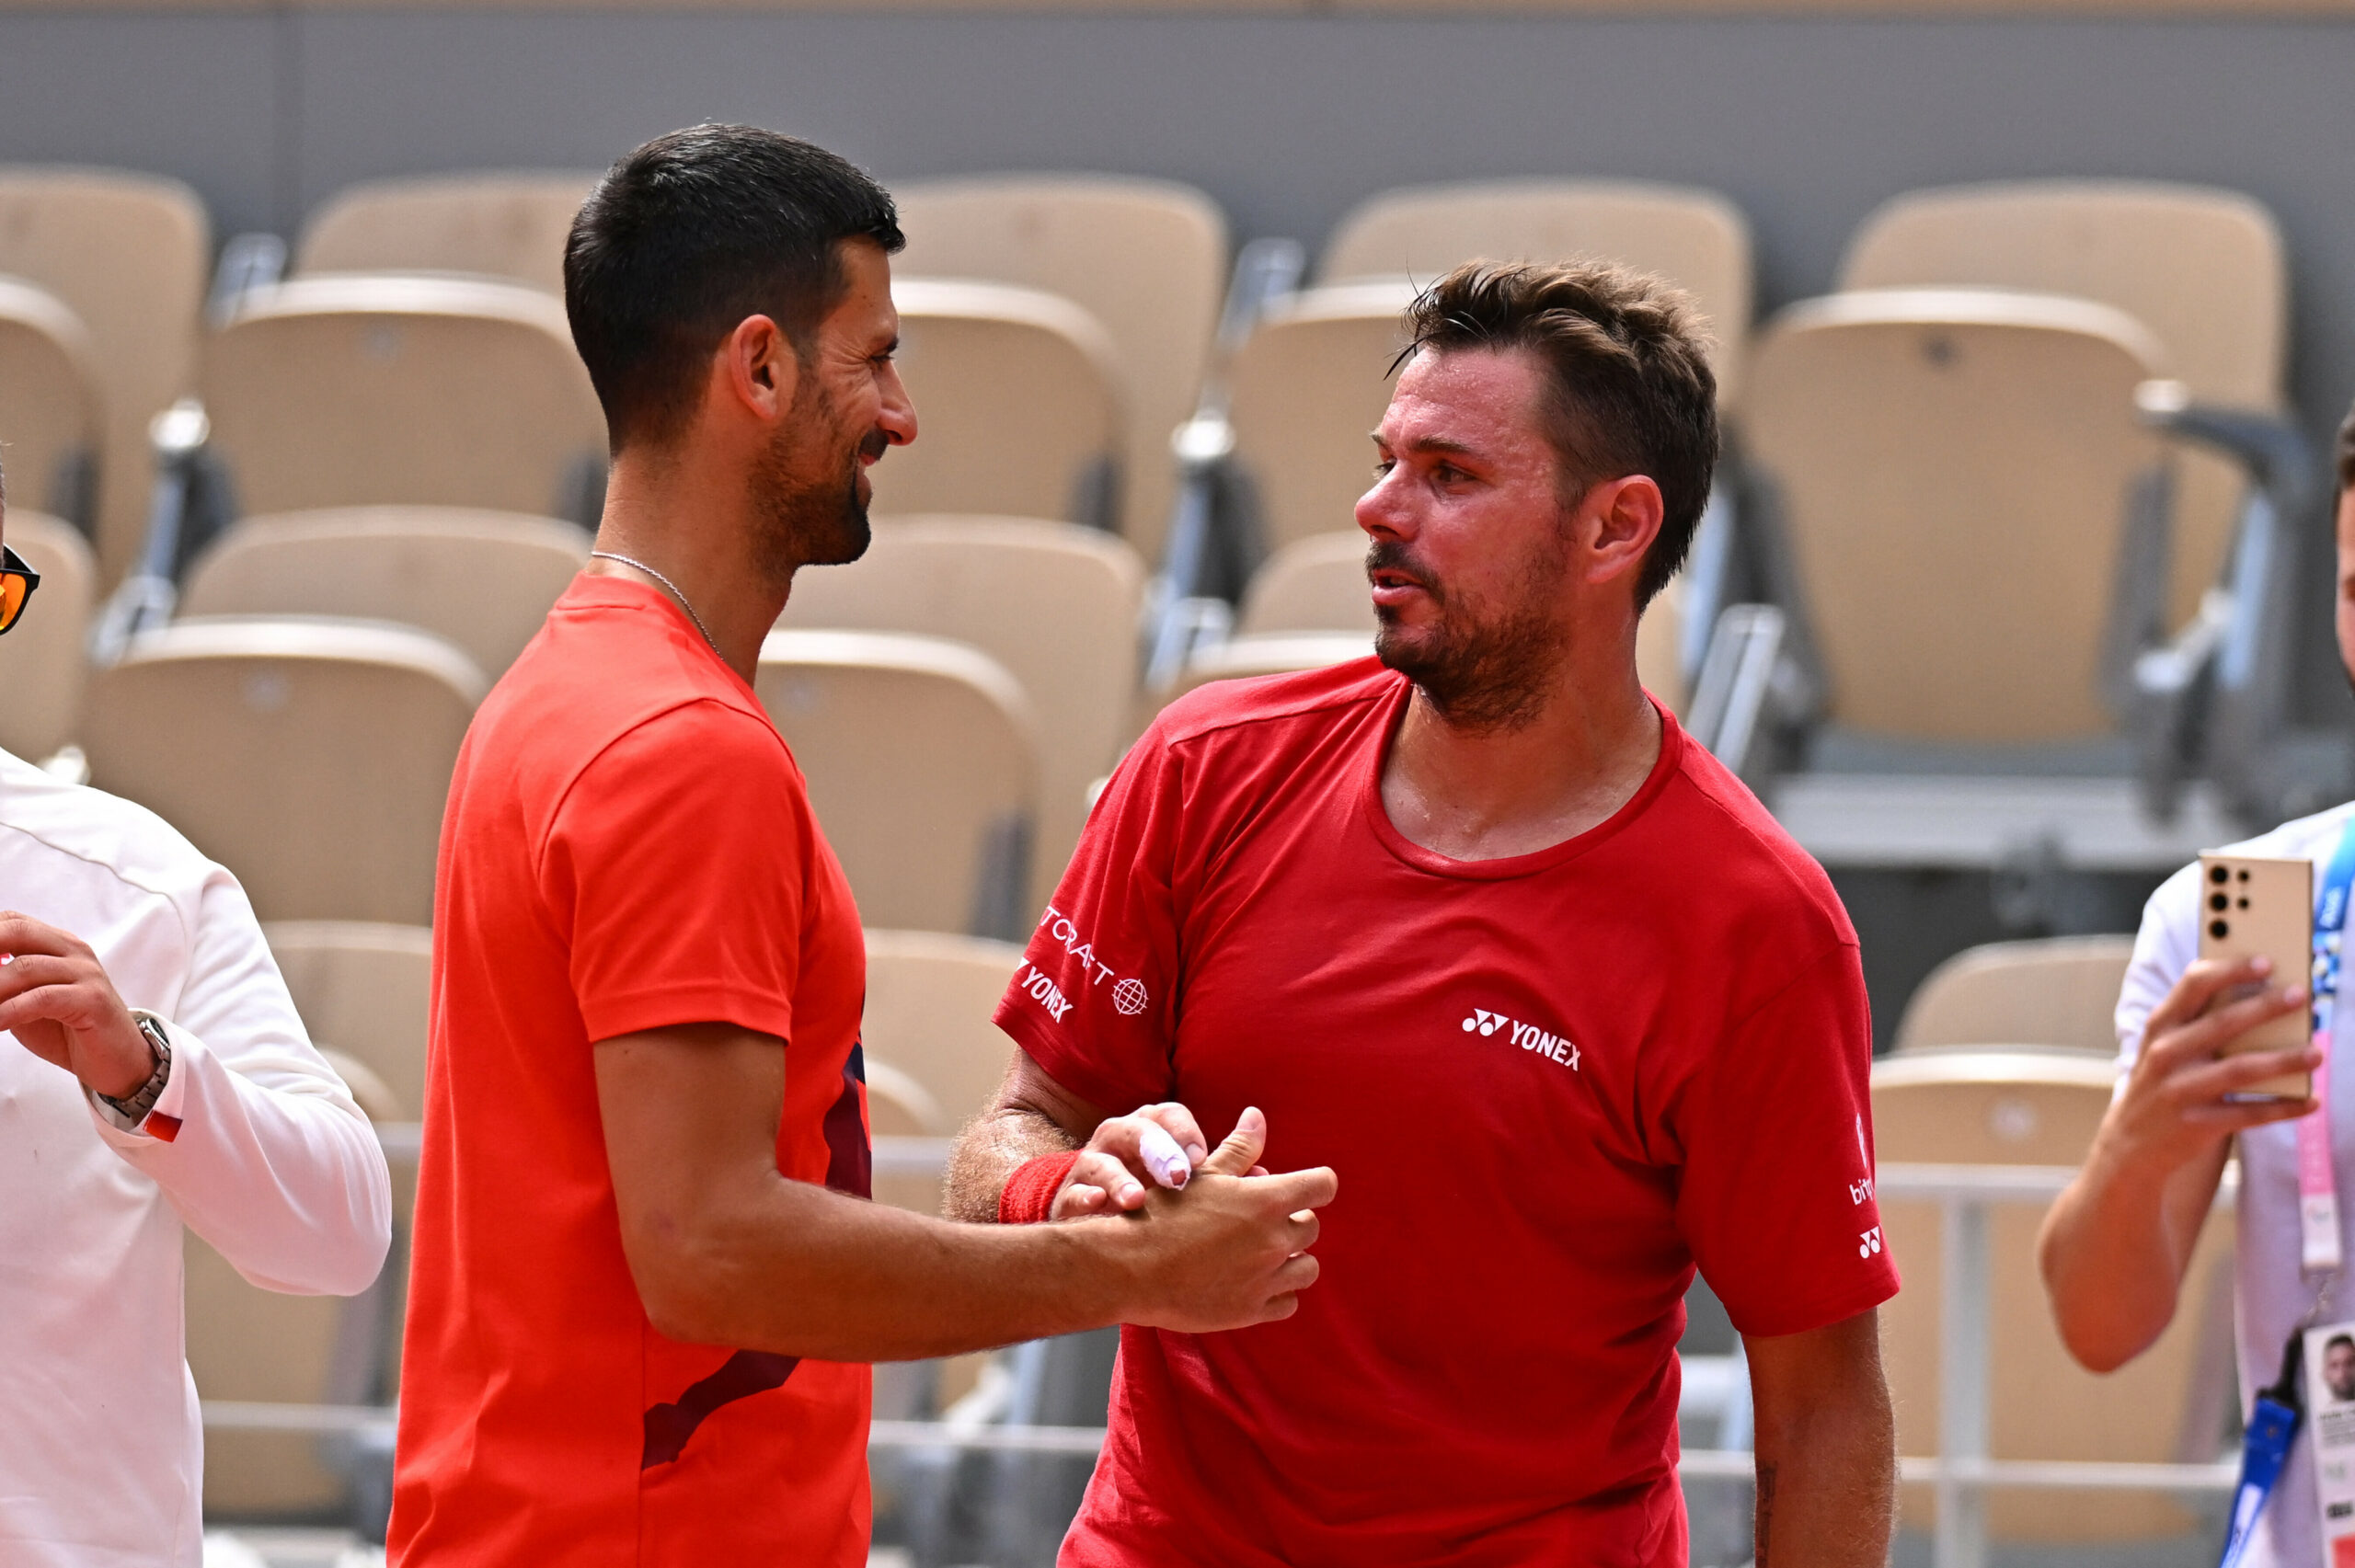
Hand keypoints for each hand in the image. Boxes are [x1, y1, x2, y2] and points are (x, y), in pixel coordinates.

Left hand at [0, 912, 154, 1099]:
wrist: (117, 1060)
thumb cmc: (70, 1031)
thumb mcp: (27, 1001)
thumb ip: (5, 983)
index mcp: (58, 945)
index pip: (13, 921)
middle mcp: (74, 951)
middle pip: (17, 931)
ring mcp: (86, 973)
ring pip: (24, 968)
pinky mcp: (92, 999)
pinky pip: (41, 999)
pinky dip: (9, 1011)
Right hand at [1052, 1101, 1210, 1217]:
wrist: (1099, 1230)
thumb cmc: (1153, 1198)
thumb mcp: (1185, 1178)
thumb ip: (1224, 1172)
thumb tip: (1270, 1176)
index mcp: (1152, 1129)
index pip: (1169, 1115)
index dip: (1185, 1133)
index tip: (1202, 1157)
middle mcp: (1120, 1140)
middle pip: (1136, 1131)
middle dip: (1158, 1151)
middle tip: (1177, 1178)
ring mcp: (1091, 1167)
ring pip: (1101, 1160)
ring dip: (1119, 1179)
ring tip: (1134, 1201)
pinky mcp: (1068, 1196)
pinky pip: (1072, 1193)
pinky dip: (1084, 1199)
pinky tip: (1097, 1208)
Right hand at [1114, 1106, 1337, 1333]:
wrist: (1130, 1268)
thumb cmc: (1163, 1213)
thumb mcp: (1202, 1173)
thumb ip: (1239, 1147)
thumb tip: (1257, 1116)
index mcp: (1266, 1200)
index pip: (1322, 1186)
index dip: (1316, 1182)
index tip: (1305, 1186)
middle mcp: (1273, 1240)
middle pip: (1311, 1227)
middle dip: (1294, 1219)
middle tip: (1264, 1219)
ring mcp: (1265, 1280)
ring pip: (1307, 1268)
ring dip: (1293, 1257)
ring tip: (1263, 1252)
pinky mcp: (1251, 1311)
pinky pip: (1288, 1302)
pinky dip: (1280, 1291)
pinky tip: (1256, 1281)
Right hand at [2096, 954, 2317, 1186]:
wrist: (2129, 1146)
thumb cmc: (2161, 1084)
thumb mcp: (2164, 1047)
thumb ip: (2199, 1021)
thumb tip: (2261, 995)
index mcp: (2160, 1027)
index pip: (2193, 987)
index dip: (2229, 970)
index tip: (2265, 961)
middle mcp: (2165, 1055)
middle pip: (2221, 1025)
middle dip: (2263, 1008)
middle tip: (2299, 995)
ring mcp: (2179, 1091)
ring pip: (2239, 1070)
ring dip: (2282, 1060)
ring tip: (2316, 1052)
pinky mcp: (2197, 1125)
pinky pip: (2249, 1114)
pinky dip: (2283, 1108)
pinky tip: (2310, 1102)